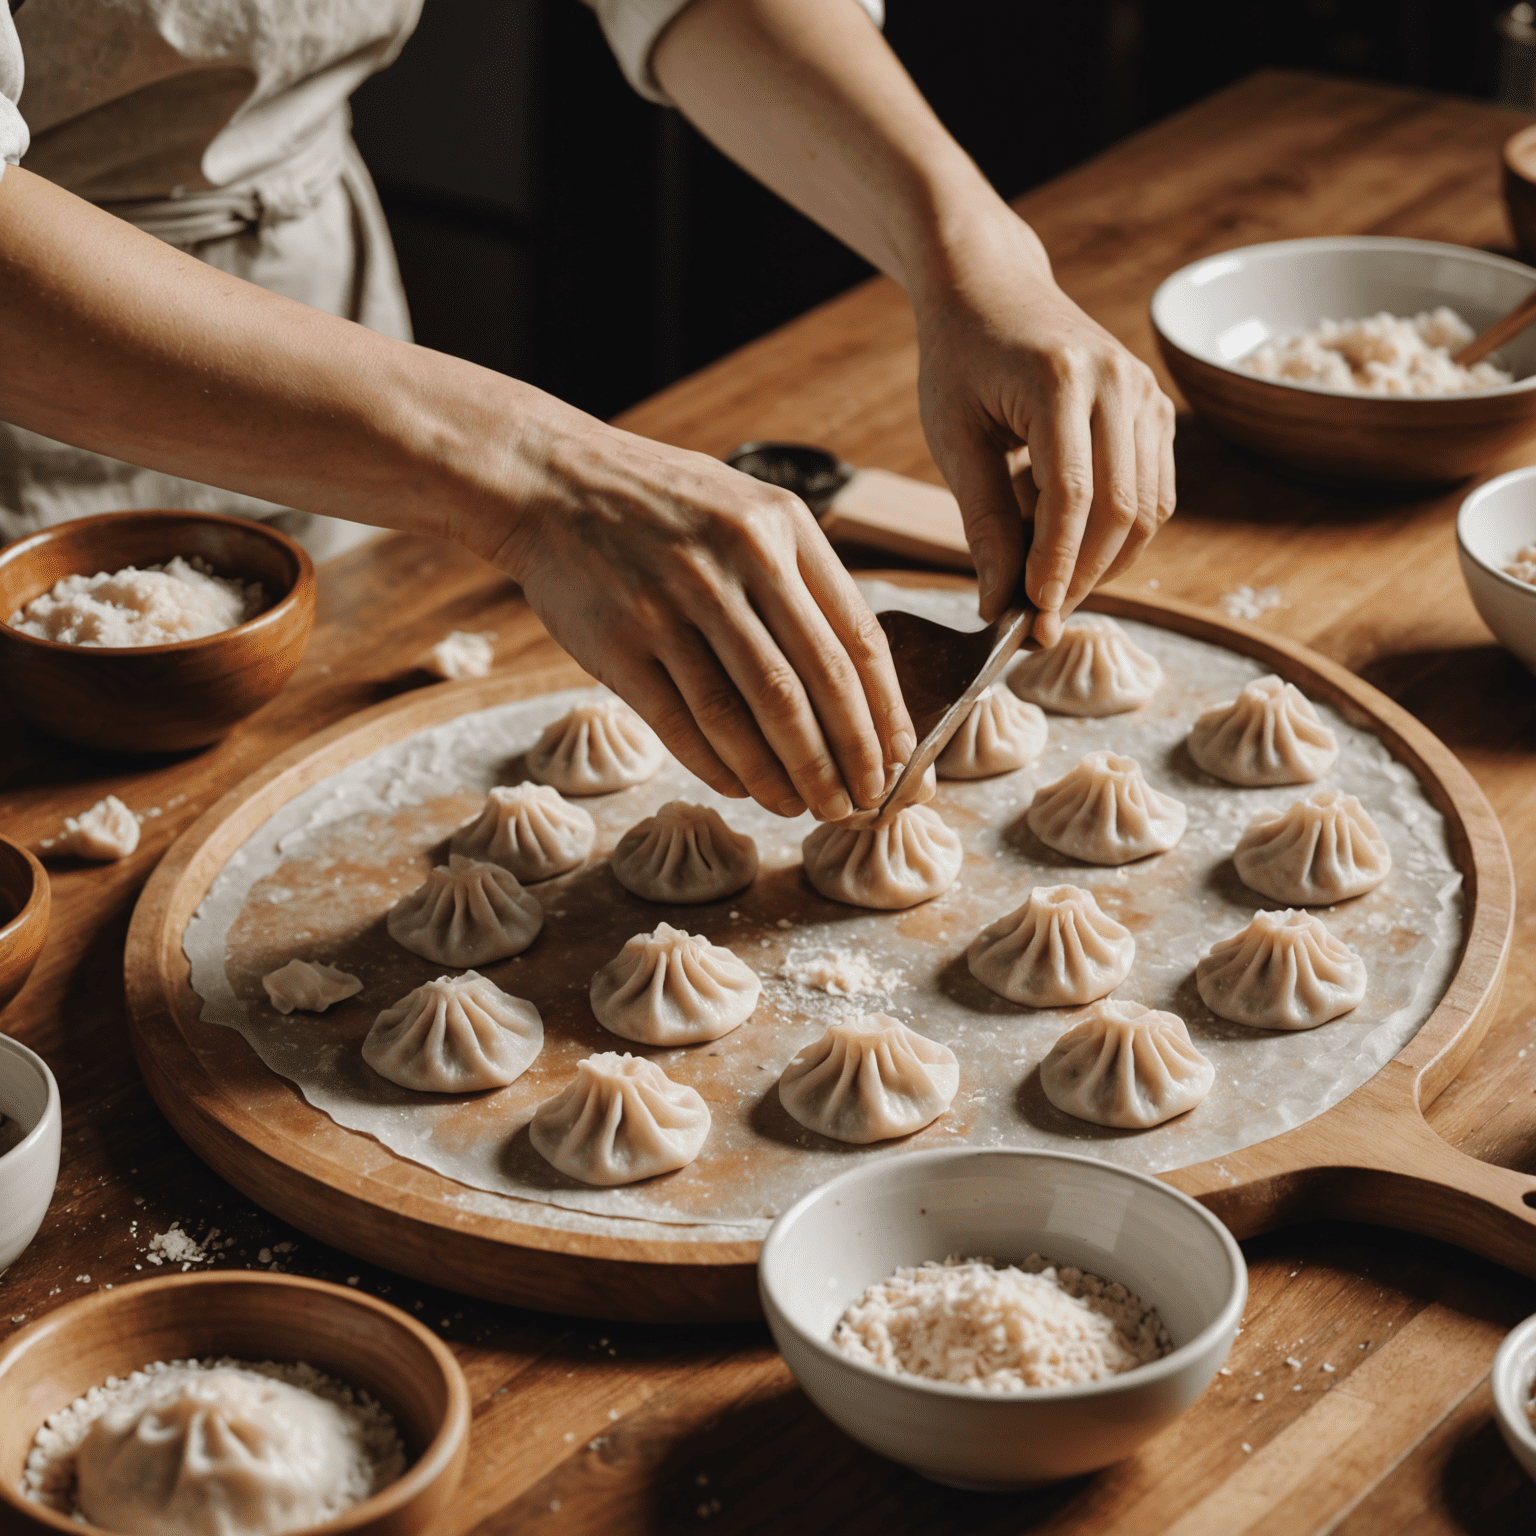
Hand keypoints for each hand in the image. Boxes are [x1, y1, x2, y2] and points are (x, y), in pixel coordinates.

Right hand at [477, 408, 914, 820]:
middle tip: (856, 805)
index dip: (884, 713)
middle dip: (843, 760)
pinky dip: (719, 766)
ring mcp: (672, 603)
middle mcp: (734, 563)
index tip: (899, 761)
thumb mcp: (748, 510)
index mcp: (782, 528)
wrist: (550, 481)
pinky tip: (742, 787)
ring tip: (802, 808)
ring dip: (783, 776)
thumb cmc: (664, 504)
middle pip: (809, 686)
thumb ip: (803, 578)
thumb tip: (860, 682)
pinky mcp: (619, 643)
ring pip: (747, 715)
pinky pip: (683, 723)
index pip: (856, 638)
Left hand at [914, 208, 1176, 641]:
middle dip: (1082, 577)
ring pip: (1147, 510)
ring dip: (1102, 562)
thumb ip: (981, 522)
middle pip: (1120, 510)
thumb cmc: (960, 362)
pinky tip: (1065, 533)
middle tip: (1039, 620)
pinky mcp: (1156, 410)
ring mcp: (1146, 394)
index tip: (1031, 618)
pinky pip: (1154, 494)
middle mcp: (1118, 382)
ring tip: (1046, 576)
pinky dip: (1117, 533)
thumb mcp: (953, 439)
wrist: (992, 289)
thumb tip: (999, 605)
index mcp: (1060, 381)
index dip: (1055, 567)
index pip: (1072, 497)